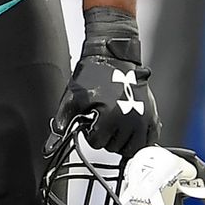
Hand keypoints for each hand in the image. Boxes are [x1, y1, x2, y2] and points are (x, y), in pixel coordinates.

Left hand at [48, 7, 160, 159]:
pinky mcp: (153, 115)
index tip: (91, 121)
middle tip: (103, 122)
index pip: (97, 143)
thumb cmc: (92, 75)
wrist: (113, 56)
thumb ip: (62, 123)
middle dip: (106, 138)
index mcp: (110, 116)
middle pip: (115, 148)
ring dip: (122, 142)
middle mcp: (130, 119)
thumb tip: (50, 145)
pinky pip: (150, 140)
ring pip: (133, 148)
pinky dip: (140, 139)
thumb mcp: (72, 99)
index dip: (90, 134)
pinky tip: (130, 130)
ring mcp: (144, 118)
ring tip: (115, 126)